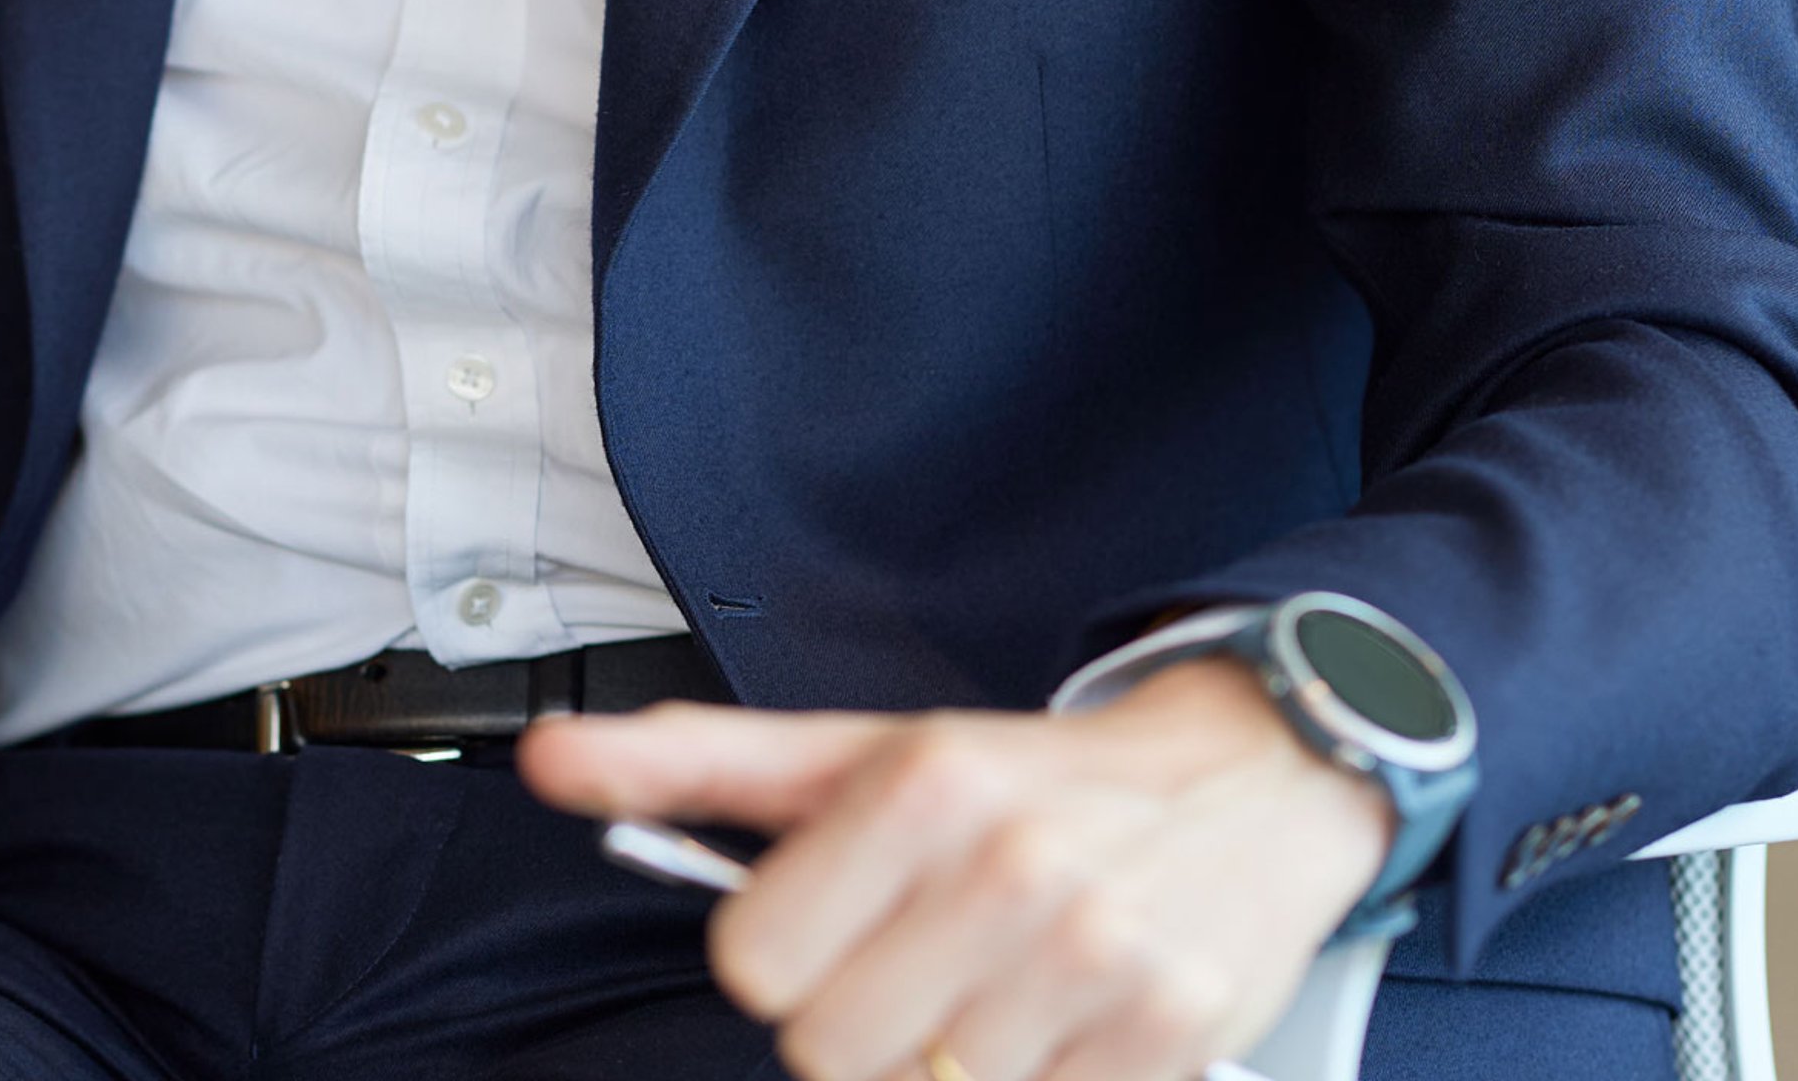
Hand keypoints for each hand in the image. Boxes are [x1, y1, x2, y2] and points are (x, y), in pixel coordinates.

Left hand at [521, 662, 1390, 1080]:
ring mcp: (1094, 957)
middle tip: (918, 963)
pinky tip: (1060, 1024)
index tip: (832, 928)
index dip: (784, 960)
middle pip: (829, 1052)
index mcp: (920, 783)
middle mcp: (1006, 864)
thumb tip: (550, 762)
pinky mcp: (1169, 1038)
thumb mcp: (861, 748)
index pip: (756, 964)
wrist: (1246, 777)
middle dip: (861, 1023)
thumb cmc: (1023, 776)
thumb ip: (695, 764)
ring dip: (951, 1063)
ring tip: (996, 987)